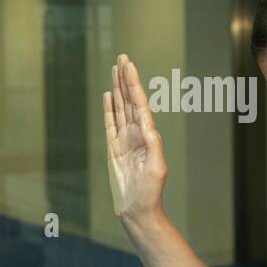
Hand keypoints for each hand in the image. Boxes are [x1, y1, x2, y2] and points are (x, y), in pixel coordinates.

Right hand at [104, 53, 166, 221]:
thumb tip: (148, 127)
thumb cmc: (150, 192)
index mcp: (147, 134)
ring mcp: (124, 139)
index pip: (139, 103)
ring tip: (115, 69)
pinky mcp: (114, 148)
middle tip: (122, 57)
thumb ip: (153, 147)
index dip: (133, 83)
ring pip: (120, 108)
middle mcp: (136, 133)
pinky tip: (109, 95)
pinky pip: (110, 123)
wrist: (137, 209)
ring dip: (118, 88)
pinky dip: (109, 108)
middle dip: (126, 79)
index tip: (128, 65)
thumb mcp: (156, 169)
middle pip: (129, 99)